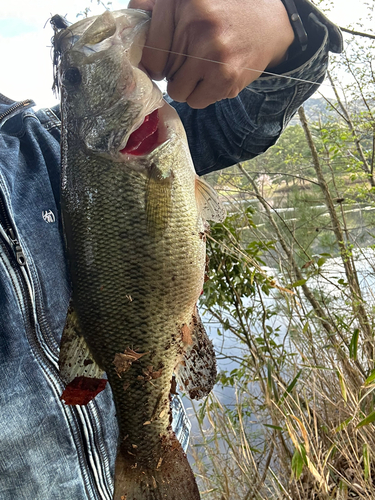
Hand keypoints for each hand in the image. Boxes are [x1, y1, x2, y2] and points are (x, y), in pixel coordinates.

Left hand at [128, 0, 294, 108]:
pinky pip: (196, 101)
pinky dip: (203, 94)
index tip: (160, 60)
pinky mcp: (226, 78)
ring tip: (203, 66)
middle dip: (173, 68)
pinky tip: (215, 75)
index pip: (148, 48)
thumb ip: (151, 8)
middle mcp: (196, 24)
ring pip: (176, 90)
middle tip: (193, 55)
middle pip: (162, 70)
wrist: (272, 23)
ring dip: (186, 84)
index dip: (152, 60)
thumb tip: (125, 32)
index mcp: (181, 0)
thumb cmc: (222, 12)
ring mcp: (213, 54)